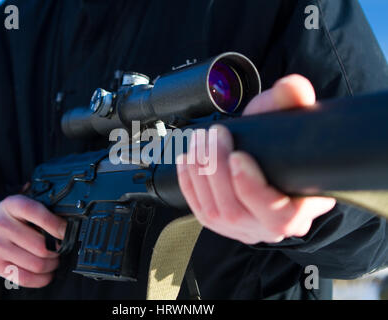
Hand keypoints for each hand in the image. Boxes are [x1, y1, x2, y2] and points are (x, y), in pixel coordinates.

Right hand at [0, 195, 66, 287]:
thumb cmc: (6, 218)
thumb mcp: (19, 206)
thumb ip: (40, 212)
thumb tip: (66, 225)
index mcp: (12, 205)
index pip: (38, 214)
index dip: (57, 225)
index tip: (67, 232)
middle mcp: (2, 225)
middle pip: (41, 246)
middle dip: (58, 250)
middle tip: (62, 249)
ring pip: (37, 264)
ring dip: (52, 265)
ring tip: (54, 260)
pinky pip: (25, 278)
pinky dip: (42, 279)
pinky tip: (47, 273)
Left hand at [176, 75, 335, 243]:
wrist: (271, 168)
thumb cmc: (284, 152)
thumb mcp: (291, 125)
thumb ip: (294, 104)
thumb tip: (293, 88)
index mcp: (296, 212)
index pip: (277, 215)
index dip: (252, 188)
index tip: (238, 156)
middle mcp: (267, 227)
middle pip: (235, 210)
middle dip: (218, 168)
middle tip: (215, 134)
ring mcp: (239, 228)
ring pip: (213, 211)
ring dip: (201, 171)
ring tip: (200, 140)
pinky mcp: (217, 224)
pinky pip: (197, 209)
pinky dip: (188, 182)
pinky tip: (187, 160)